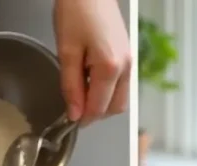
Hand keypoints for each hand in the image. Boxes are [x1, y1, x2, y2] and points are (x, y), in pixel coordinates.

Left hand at [54, 0, 131, 125]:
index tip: (67, 121)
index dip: (82, 119)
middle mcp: (125, 68)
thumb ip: (71, 86)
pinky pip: (120, 84)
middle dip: (95, 114)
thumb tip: (75, 114)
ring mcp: (129, 61)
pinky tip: (90, 80)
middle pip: (114, 108)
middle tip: (73, 107)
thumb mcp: (67, 52)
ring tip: (80, 90)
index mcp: (110, 68)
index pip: (98, 109)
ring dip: (101, 103)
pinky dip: (107, 90)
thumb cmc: (76, 13)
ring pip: (120, 98)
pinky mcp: (127, 55)